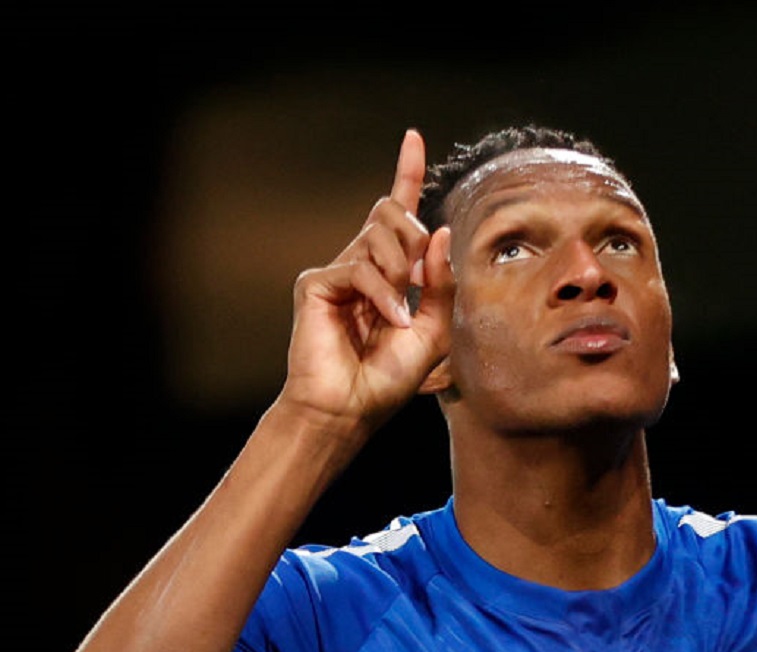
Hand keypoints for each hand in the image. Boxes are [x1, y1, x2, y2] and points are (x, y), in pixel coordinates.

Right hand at [282, 129, 454, 432]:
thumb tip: (440, 231)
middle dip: (415, 239)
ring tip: (396, 316)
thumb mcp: (433, 329)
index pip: (396, 212)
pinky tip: (387, 323)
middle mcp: (362, 264)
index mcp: (389, 272)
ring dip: (401, 274)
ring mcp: (337, 272)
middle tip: (417, 279)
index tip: (414, 137)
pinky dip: (383, 296)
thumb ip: (440, 282)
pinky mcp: (316, 283)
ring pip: (380, 235)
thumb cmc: (388, 378)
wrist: (351, 408)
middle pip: (393, 213)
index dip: (406, 173)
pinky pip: (361, 268)